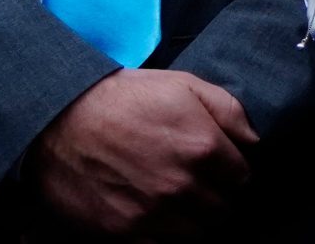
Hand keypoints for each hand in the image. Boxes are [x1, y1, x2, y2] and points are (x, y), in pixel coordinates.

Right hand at [25, 69, 256, 237]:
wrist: (60, 119)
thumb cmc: (124, 98)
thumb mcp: (185, 86)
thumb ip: (229, 111)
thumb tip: (253, 141)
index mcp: (203, 148)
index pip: (242, 178)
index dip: (231, 172)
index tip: (219, 169)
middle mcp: (183, 186)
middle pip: (222, 210)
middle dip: (214, 198)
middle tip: (196, 185)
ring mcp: (153, 214)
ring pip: (195, 235)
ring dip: (192, 221)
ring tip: (176, 203)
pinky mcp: (124, 234)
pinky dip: (162, 236)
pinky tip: (154, 217)